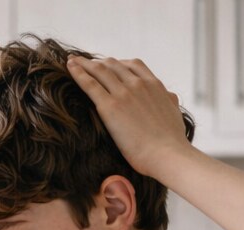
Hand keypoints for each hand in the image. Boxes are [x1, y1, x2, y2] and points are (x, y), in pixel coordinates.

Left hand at [66, 55, 189, 179]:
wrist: (167, 154)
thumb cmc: (171, 142)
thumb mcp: (174, 113)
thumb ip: (169, 101)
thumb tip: (169, 96)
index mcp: (154, 85)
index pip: (133, 66)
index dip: (117, 64)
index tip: (107, 65)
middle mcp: (138, 84)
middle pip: (113, 65)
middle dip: (98, 62)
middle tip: (85, 63)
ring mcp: (124, 93)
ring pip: (100, 71)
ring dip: (84, 64)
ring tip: (73, 62)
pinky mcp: (110, 107)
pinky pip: (90, 84)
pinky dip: (78, 73)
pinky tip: (69, 67)